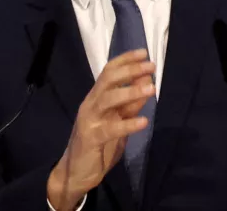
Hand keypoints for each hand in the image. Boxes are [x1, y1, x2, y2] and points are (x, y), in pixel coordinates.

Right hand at [47, 48, 155, 209]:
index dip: (125, 60)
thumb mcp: (117, 122)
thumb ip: (129, 106)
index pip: (108, 72)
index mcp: (96, 98)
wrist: (75, 173)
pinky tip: (143, 122)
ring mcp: (89, 120)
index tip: (143, 52)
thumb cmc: (97, 146)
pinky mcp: (90, 138)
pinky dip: (128, 124)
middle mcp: (90, 104)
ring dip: (130, 92)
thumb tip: (146, 85)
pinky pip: (110, 129)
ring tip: (151, 89)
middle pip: (108, 80)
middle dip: (130, 71)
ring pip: (108, 100)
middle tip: (150, 66)